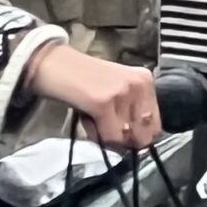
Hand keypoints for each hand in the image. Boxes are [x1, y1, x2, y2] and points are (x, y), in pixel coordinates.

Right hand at [25, 42, 162, 150]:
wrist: (51, 64)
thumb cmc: (80, 79)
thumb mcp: (115, 89)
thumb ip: (130, 109)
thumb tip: (136, 140)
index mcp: (145, 80)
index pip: (155, 125)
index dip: (138, 137)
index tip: (120, 135)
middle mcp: (139, 84)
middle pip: (144, 134)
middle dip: (126, 141)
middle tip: (105, 130)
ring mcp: (123, 92)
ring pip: (126, 138)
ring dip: (109, 139)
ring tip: (94, 122)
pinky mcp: (104, 102)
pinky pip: (110, 137)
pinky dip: (98, 137)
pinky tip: (87, 122)